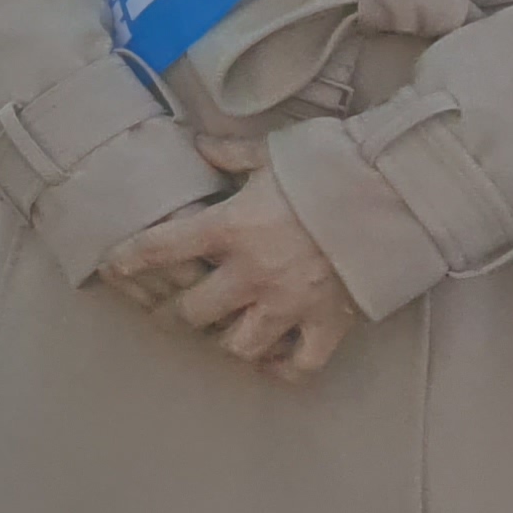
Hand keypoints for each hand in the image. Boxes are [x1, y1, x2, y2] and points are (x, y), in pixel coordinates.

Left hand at [99, 137, 363, 380]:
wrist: (398, 194)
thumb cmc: (331, 168)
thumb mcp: (272, 154)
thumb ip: (229, 154)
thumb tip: (197, 143)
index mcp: (232, 227)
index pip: (161, 248)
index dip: (130, 260)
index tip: (114, 267)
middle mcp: (253, 272)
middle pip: (192, 312)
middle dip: (172, 315)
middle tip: (165, 312)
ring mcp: (290, 303)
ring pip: (237, 345)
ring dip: (222, 342)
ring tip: (217, 333)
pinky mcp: (329, 324)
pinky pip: (297, 366)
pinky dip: (279, 369)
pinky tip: (268, 359)